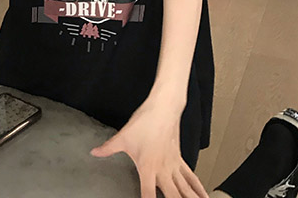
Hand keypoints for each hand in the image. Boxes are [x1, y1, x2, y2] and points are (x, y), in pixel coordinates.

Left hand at [90, 100, 208, 197]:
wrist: (163, 108)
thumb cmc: (144, 122)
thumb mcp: (123, 137)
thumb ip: (108, 148)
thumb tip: (93, 152)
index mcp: (148, 169)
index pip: (148, 196)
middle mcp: (163, 171)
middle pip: (173, 197)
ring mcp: (174, 166)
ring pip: (185, 190)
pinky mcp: (180, 159)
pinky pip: (191, 178)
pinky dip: (198, 189)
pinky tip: (204, 197)